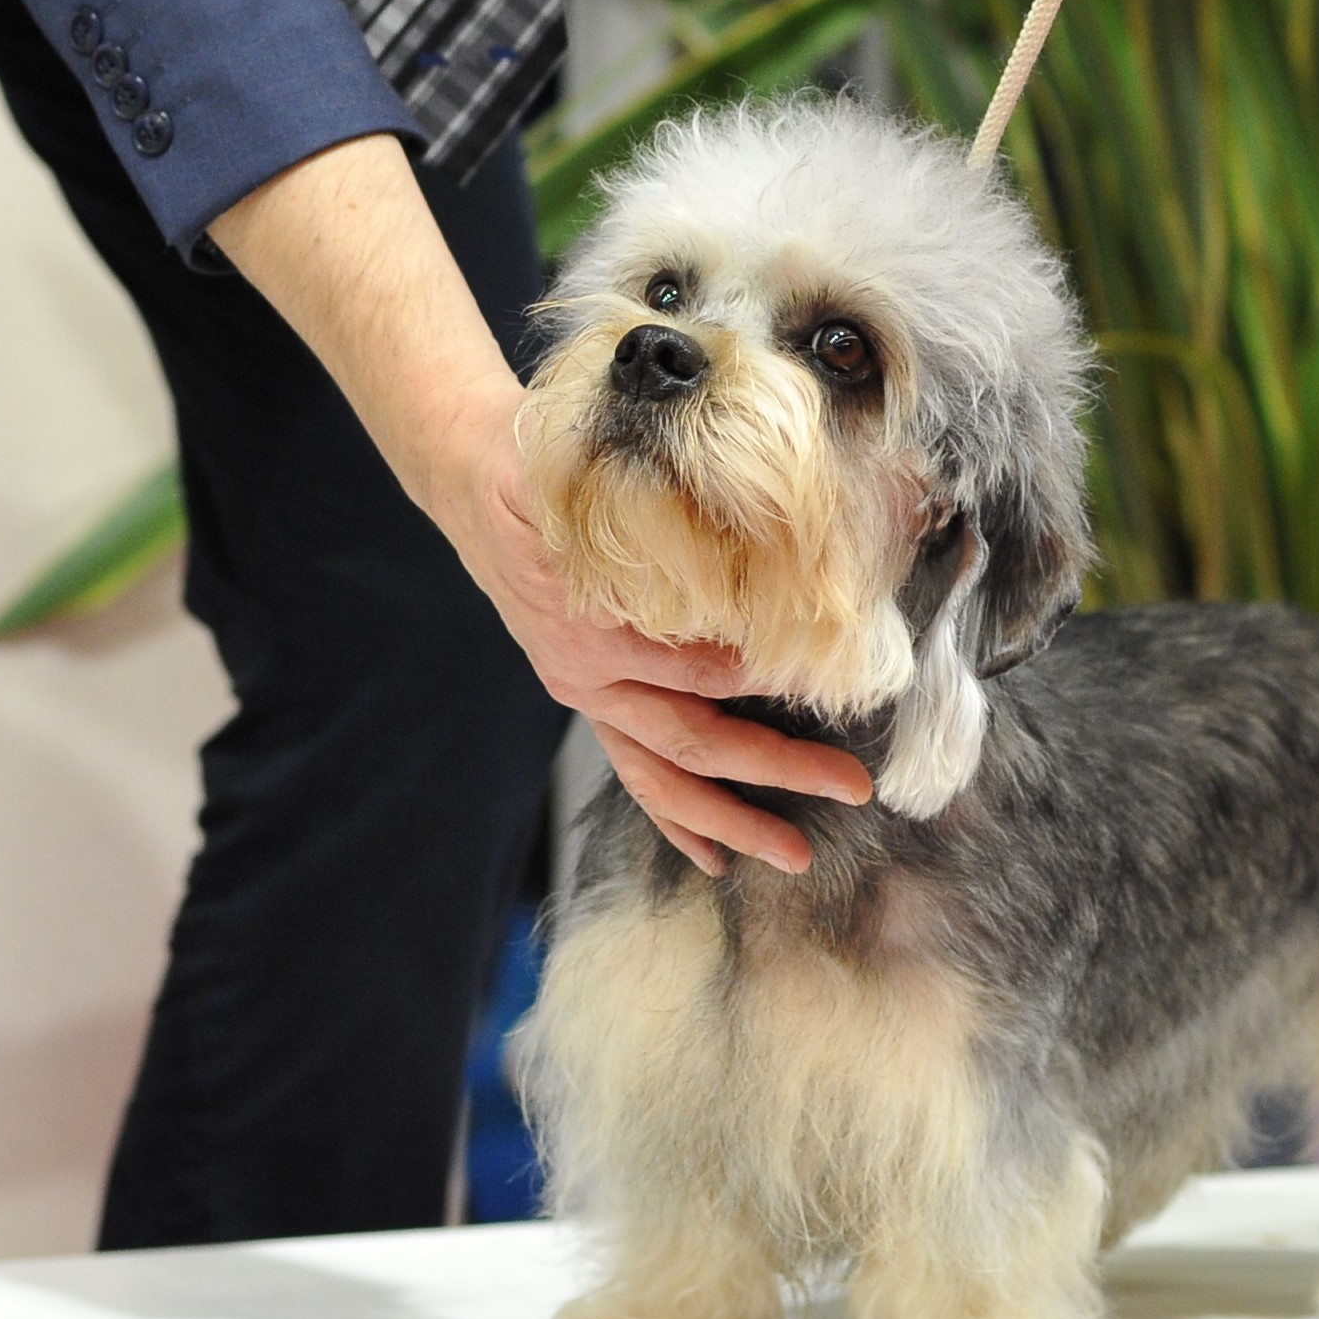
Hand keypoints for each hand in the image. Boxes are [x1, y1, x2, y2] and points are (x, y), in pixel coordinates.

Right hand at [426, 385, 873, 875]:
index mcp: (594, 625)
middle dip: (775, 770)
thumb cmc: (538, 463)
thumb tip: (745, 503)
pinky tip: (715, 854)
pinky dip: (676, 817)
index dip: (772, 680)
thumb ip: (645, 496)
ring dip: (729, 819)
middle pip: (694, 740)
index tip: (836, 686)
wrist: (467, 475)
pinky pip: (635, 774)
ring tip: (790, 855)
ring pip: (663, 776)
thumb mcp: (581, 463)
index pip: (702, 668)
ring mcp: (588, 694)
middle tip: (851, 785)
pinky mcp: (591, 699)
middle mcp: (589, 673)